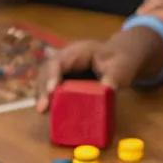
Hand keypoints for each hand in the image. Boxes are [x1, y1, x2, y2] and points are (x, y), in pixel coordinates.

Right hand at [35, 26, 162, 109]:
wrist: (120, 58)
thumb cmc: (119, 60)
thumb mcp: (120, 68)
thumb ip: (113, 78)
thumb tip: (106, 90)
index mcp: (79, 51)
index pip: (59, 61)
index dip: (52, 75)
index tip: (51, 90)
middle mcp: (66, 58)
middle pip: (47, 71)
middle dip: (43, 89)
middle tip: (42, 108)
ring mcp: (63, 69)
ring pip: (45, 79)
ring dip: (42, 95)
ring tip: (42, 111)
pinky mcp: (63, 80)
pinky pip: (51, 87)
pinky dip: (48, 98)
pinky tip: (47, 111)